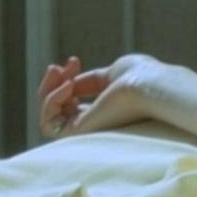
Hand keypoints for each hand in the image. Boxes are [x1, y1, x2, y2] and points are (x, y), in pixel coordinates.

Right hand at [35, 53, 187, 138]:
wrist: (150, 86)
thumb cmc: (141, 77)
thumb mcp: (110, 74)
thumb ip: (90, 82)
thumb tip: (68, 83)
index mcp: (104, 111)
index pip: (70, 103)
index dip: (65, 79)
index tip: (74, 60)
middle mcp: (94, 124)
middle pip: (55, 111)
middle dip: (52, 84)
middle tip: (58, 66)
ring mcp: (86, 132)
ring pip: (48, 118)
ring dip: (46, 91)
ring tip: (59, 73)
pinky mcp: (78, 135)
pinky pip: (48, 124)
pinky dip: (51, 101)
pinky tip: (67, 87)